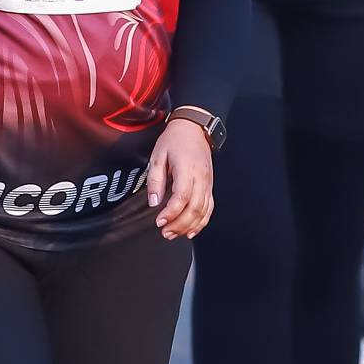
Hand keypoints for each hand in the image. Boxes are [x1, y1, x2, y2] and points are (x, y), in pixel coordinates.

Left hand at [147, 118, 213, 238]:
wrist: (194, 128)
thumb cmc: (174, 140)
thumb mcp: (158, 155)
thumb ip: (156, 180)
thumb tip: (154, 202)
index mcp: (187, 168)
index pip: (182, 197)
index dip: (171, 212)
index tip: (159, 221)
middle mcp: (201, 178)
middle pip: (194, 208)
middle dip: (179, 224)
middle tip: (165, 232)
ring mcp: (208, 183)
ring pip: (203, 211)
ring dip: (189, 226)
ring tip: (174, 234)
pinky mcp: (210, 186)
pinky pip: (209, 208)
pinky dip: (202, 222)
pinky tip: (191, 231)